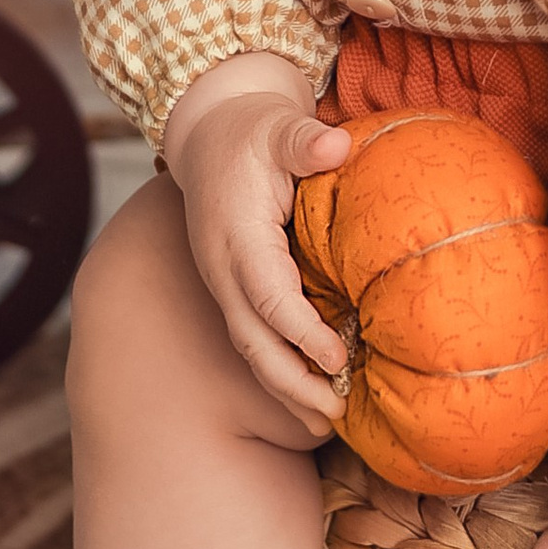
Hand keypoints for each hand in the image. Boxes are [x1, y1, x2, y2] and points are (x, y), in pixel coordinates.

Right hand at [160, 58, 351, 434]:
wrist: (208, 132)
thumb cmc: (250, 130)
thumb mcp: (277, 125)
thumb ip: (303, 139)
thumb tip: (335, 145)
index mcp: (237, 236)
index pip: (269, 296)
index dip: (303, 332)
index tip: (339, 358)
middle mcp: (223, 268)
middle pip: (254, 339)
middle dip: (294, 383)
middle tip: (338, 413)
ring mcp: (223, 282)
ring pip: (251, 347)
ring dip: (287, 388)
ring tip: (327, 422)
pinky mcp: (232, 288)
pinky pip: (254, 337)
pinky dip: (281, 370)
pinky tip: (311, 395)